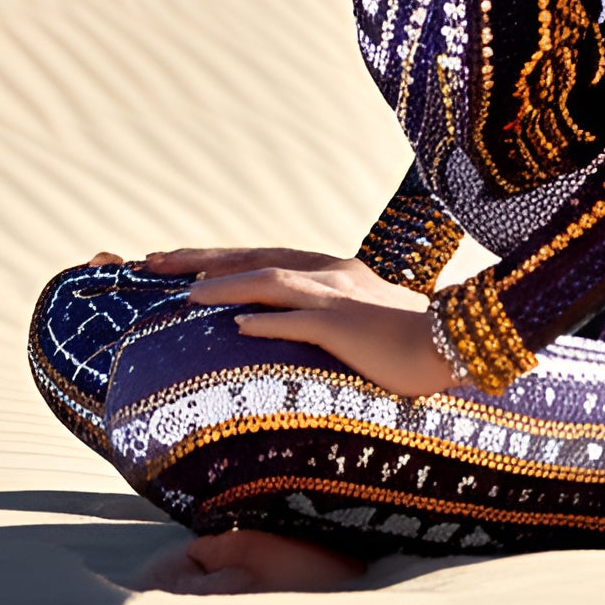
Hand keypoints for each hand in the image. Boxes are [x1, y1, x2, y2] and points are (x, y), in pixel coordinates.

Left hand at [186, 263, 460, 398]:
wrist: (455, 344)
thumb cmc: (406, 345)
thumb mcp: (355, 326)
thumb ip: (316, 322)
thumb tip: (260, 331)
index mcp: (328, 272)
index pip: (259, 259)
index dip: (213, 260)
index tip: (170, 263)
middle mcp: (329, 273)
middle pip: (252, 259)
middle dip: (199, 261)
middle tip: (150, 262)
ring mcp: (338, 296)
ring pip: (271, 281)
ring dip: (225, 286)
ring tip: (184, 296)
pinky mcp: (349, 324)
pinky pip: (302, 320)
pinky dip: (269, 320)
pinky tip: (238, 326)